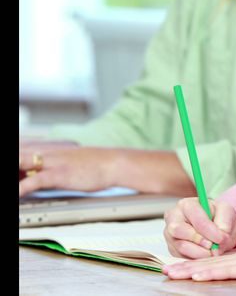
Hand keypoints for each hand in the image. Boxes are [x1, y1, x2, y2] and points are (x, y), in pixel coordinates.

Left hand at [19, 139, 195, 196]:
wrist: (115, 163)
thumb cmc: (94, 166)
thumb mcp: (67, 162)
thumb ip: (48, 167)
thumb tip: (35, 177)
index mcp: (45, 150)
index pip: (21, 151)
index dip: (18, 163)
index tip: (19, 173)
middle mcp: (45, 153)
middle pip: (18, 156)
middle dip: (14, 168)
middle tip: (16, 179)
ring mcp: (51, 163)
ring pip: (19, 164)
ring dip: (14, 174)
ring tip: (12, 186)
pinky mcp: (58, 174)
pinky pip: (33, 181)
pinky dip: (22, 188)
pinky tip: (17, 194)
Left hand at [162, 220, 235, 280]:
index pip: (213, 262)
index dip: (194, 265)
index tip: (178, 268)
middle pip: (206, 264)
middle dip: (184, 268)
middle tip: (165, 271)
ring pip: (211, 267)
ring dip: (190, 271)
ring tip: (172, 274)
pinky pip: (226, 271)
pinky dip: (210, 274)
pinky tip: (197, 277)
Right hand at [163, 198, 235, 258]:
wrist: (217, 228)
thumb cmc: (219, 217)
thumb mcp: (227, 213)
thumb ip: (224, 223)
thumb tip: (220, 239)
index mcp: (187, 205)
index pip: (195, 218)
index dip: (209, 231)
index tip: (221, 239)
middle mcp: (174, 218)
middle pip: (178, 230)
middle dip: (199, 241)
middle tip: (213, 248)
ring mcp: (170, 234)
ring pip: (180, 247)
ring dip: (200, 253)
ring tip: (213, 252)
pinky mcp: (172, 249)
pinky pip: (181, 257)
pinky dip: (197, 259)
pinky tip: (206, 255)